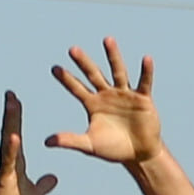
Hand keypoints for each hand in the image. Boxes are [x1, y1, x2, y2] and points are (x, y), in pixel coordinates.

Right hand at [0, 90, 57, 194]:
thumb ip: (43, 185)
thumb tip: (53, 178)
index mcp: (17, 163)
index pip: (16, 134)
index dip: (16, 117)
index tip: (15, 100)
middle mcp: (9, 162)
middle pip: (10, 132)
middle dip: (11, 112)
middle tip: (10, 93)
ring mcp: (6, 170)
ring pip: (8, 141)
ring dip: (10, 123)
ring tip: (11, 104)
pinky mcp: (5, 180)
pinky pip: (9, 162)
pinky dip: (12, 149)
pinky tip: (14, 136)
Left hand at [46, 37, 161, 166]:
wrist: (139, 154)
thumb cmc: (113, 149)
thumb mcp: (90, 145)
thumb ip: (70, 140)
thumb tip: (46, 142)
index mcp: (93, 104)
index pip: (76, 88)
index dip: (66, 79)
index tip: (54, 68)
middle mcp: (107, 94)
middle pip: (93, 74)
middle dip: (83, 63)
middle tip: (72, 49)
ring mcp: (125, 94)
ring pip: (118, 71)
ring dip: (113, 56)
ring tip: (107, 40)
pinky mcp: (143, 98)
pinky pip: (144, 82)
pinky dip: (146, 71)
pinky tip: (146, 59)